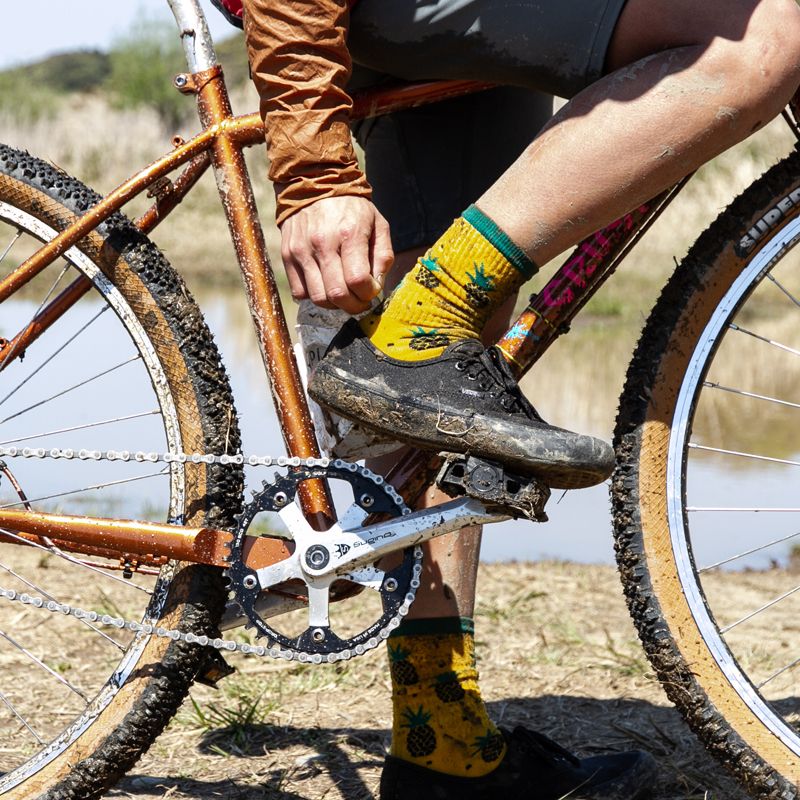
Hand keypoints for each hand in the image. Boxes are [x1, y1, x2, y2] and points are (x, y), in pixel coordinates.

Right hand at [279, 196, 393, 312]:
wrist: (314, 183)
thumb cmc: (352, 207)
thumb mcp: (378, 224)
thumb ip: (383, 256)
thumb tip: (378, 286)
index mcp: (349, 234)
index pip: (358, 280)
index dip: (368, 294)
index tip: (371, 290)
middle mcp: (323, 243)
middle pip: (337, 295)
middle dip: (354, 305)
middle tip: (359, 300)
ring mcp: (302, 251)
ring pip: (318, 298)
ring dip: (334, 304)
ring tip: (343, 294)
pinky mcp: (288, 256)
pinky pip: (300, 292)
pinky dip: (315, 295)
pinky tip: (325, 284)